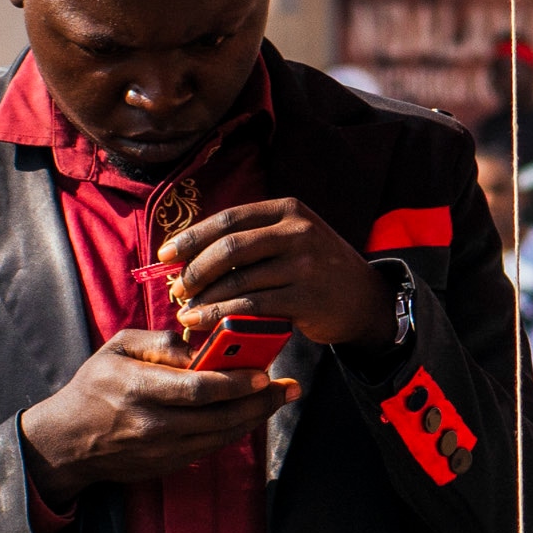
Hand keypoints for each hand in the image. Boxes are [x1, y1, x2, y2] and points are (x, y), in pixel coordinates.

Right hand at [20, 334, 296, 497]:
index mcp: (138, 390)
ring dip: (256, 417)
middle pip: (220, 416)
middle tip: (289, 386)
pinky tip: (253, 413)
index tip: (263, 373)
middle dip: (260, 402)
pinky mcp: (169, 464)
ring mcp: (163, 450)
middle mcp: (154, 424)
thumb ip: (161, 342)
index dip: (235, 383)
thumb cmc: (95, 386)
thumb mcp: (118, 349)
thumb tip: (201, 344)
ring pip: (222, 435)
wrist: (68, 442)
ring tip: (280, 397)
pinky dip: (236, 429)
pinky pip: (213, 446)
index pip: (197, 389)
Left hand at [162, 198, 396, 349]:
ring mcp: (305, 264)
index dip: (192, 237)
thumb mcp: (294, 239)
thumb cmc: (317, 271)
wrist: (366, 301)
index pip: (228, 219)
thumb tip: (191, 252)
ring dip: (204, 298)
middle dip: (195, 269)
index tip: (165, 255)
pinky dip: (221, 315)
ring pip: (238, 279)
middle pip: (229, 247)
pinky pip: (252, 306)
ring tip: (185, 310)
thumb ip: (254, 238)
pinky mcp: (306, 297)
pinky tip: (203, 322)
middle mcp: (298, 231)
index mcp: (288, 210)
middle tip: (176, 288)